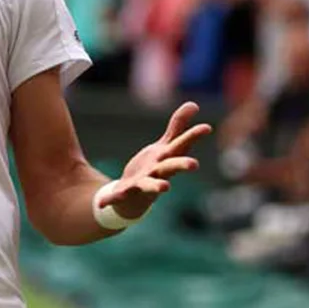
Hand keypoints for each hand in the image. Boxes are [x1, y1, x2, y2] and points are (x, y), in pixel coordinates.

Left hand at [97, 102, 211, 219]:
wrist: (135, 196)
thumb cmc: (155, 167)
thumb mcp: (165, 145)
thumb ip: (178, 126)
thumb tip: (193, 104)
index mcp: (166, 159)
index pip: (181, 146)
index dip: (193, 136)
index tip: (207, 127)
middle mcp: (158, 172)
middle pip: (171, 167)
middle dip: (181, 165)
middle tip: (194, 164)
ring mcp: (142, 184)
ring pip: (150, 186)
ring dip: (156, 186)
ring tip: (164, 188)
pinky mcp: (125, 193)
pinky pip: (117, 197)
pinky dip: (110, 199)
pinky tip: (101, 202)